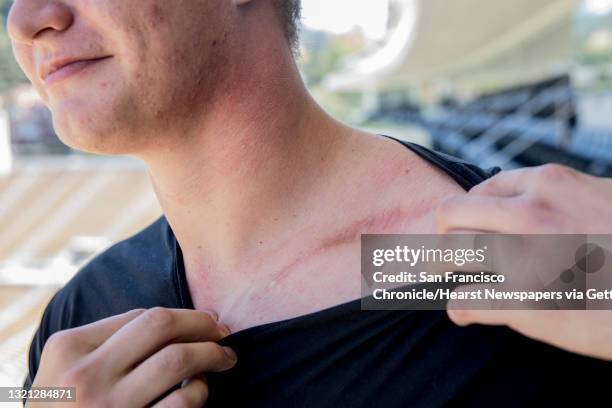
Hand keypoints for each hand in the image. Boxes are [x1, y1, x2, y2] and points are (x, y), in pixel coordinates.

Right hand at [29, 308, 236, 407]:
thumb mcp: (62, 370)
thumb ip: (103, 343)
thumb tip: (173, 322)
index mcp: (68, 348)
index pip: (141, 316)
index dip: (181, 316)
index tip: (202, 321)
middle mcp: (85, 376)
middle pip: (161, 325)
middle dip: (202, 322)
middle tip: (222, 330)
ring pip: (177, 360)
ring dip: (211, 354)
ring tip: (224, 357)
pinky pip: (181, 403)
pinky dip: (199, 391)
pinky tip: (200, 390)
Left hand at [435, 164, 611, 360]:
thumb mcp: (602, 200)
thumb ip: (564, 199)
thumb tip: (533, 205)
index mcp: (550, 184)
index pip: (482, 190)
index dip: (470, 214)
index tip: (471, 230)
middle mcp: (530, 213)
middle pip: (449, 214)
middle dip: (442, 236)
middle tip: (447, 255)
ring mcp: (524, 255)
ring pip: (448, 253)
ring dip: (441, 269)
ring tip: (449, 280)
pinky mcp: (525, 300)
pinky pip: (465, 300)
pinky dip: (458, 309)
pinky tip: (465, 313)